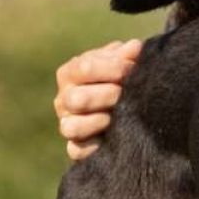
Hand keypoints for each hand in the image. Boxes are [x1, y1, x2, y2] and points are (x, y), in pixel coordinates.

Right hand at [54, 39, 141, 159]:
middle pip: (77, 99)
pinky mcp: (75, 146)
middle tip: (128, 95)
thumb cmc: (119, 79)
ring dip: (100, 121)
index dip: (114, 68)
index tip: (134, 69)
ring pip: (71, 127)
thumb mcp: (121, 64)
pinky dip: (94, 146)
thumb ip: (126, 56)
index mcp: (70, 72)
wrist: (124, 110)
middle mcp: (63, 98)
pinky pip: (76, 150)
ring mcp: (67, 123)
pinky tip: (112, 137)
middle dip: (108, 96)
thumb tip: (135, 48)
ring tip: (120, 116)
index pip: (85, 68)